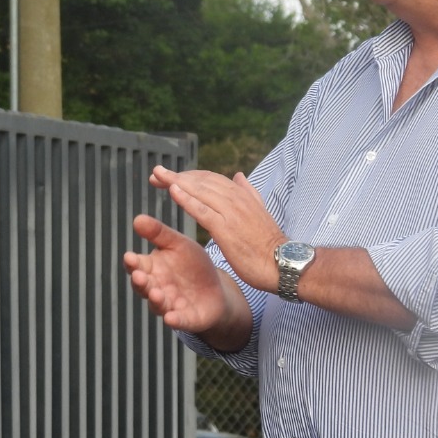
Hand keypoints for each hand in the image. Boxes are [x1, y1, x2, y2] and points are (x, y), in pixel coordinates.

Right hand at [123, 213, 248, 343]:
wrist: (218, 288)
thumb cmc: (193, 264)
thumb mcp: (179, 244)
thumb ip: (159, 233)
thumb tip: (137, 218)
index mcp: (151, 268)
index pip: (136, 265)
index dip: (132, 263)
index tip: (130, 257)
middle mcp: (155, 287)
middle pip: (142, 286)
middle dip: (140, 282)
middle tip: (139, 276)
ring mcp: (169, 304)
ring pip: (157, 304)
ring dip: (155, 300)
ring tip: (156, 293)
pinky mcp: (185, 319)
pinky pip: (178, 321)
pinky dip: (174, 320)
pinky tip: (171, 318)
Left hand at [150, 165, 284, 293]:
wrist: (282, 264)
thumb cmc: (267, 243)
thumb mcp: (258, 212)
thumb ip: (248, 193)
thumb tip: (239, 176)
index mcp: (242, 195)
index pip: (210, 178)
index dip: (188, 175)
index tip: (169, 176)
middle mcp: (236, 200)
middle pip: (201, 181)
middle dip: (177, 176)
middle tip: (155, 173)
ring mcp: (231, 213)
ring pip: (200, 191)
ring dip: (176, 181)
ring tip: (157, 176)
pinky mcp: (226, 229)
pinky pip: (203, 210)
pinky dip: (187, 199)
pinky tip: (172, 191)